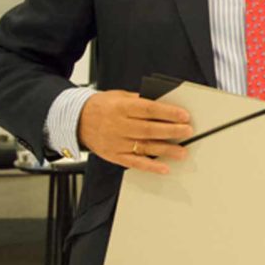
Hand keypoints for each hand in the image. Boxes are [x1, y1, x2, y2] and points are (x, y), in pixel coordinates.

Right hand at [78, 90, 192, 173]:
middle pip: (149, 129)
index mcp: (121, 108)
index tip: (184, 115)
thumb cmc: (102, 106)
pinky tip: (164, 167)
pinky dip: (150, 166)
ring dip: (166, 150)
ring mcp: (116, 142)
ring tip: (183, 151)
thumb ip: (140, 101)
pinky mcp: (114, 156)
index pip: (149, 109)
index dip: (168, 112)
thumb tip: (164, 104)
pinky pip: (134, 162)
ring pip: (145, 147)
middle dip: (171, 131)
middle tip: (188, 132)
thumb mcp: (120, 96)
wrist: (76, 120)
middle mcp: (118, 125)